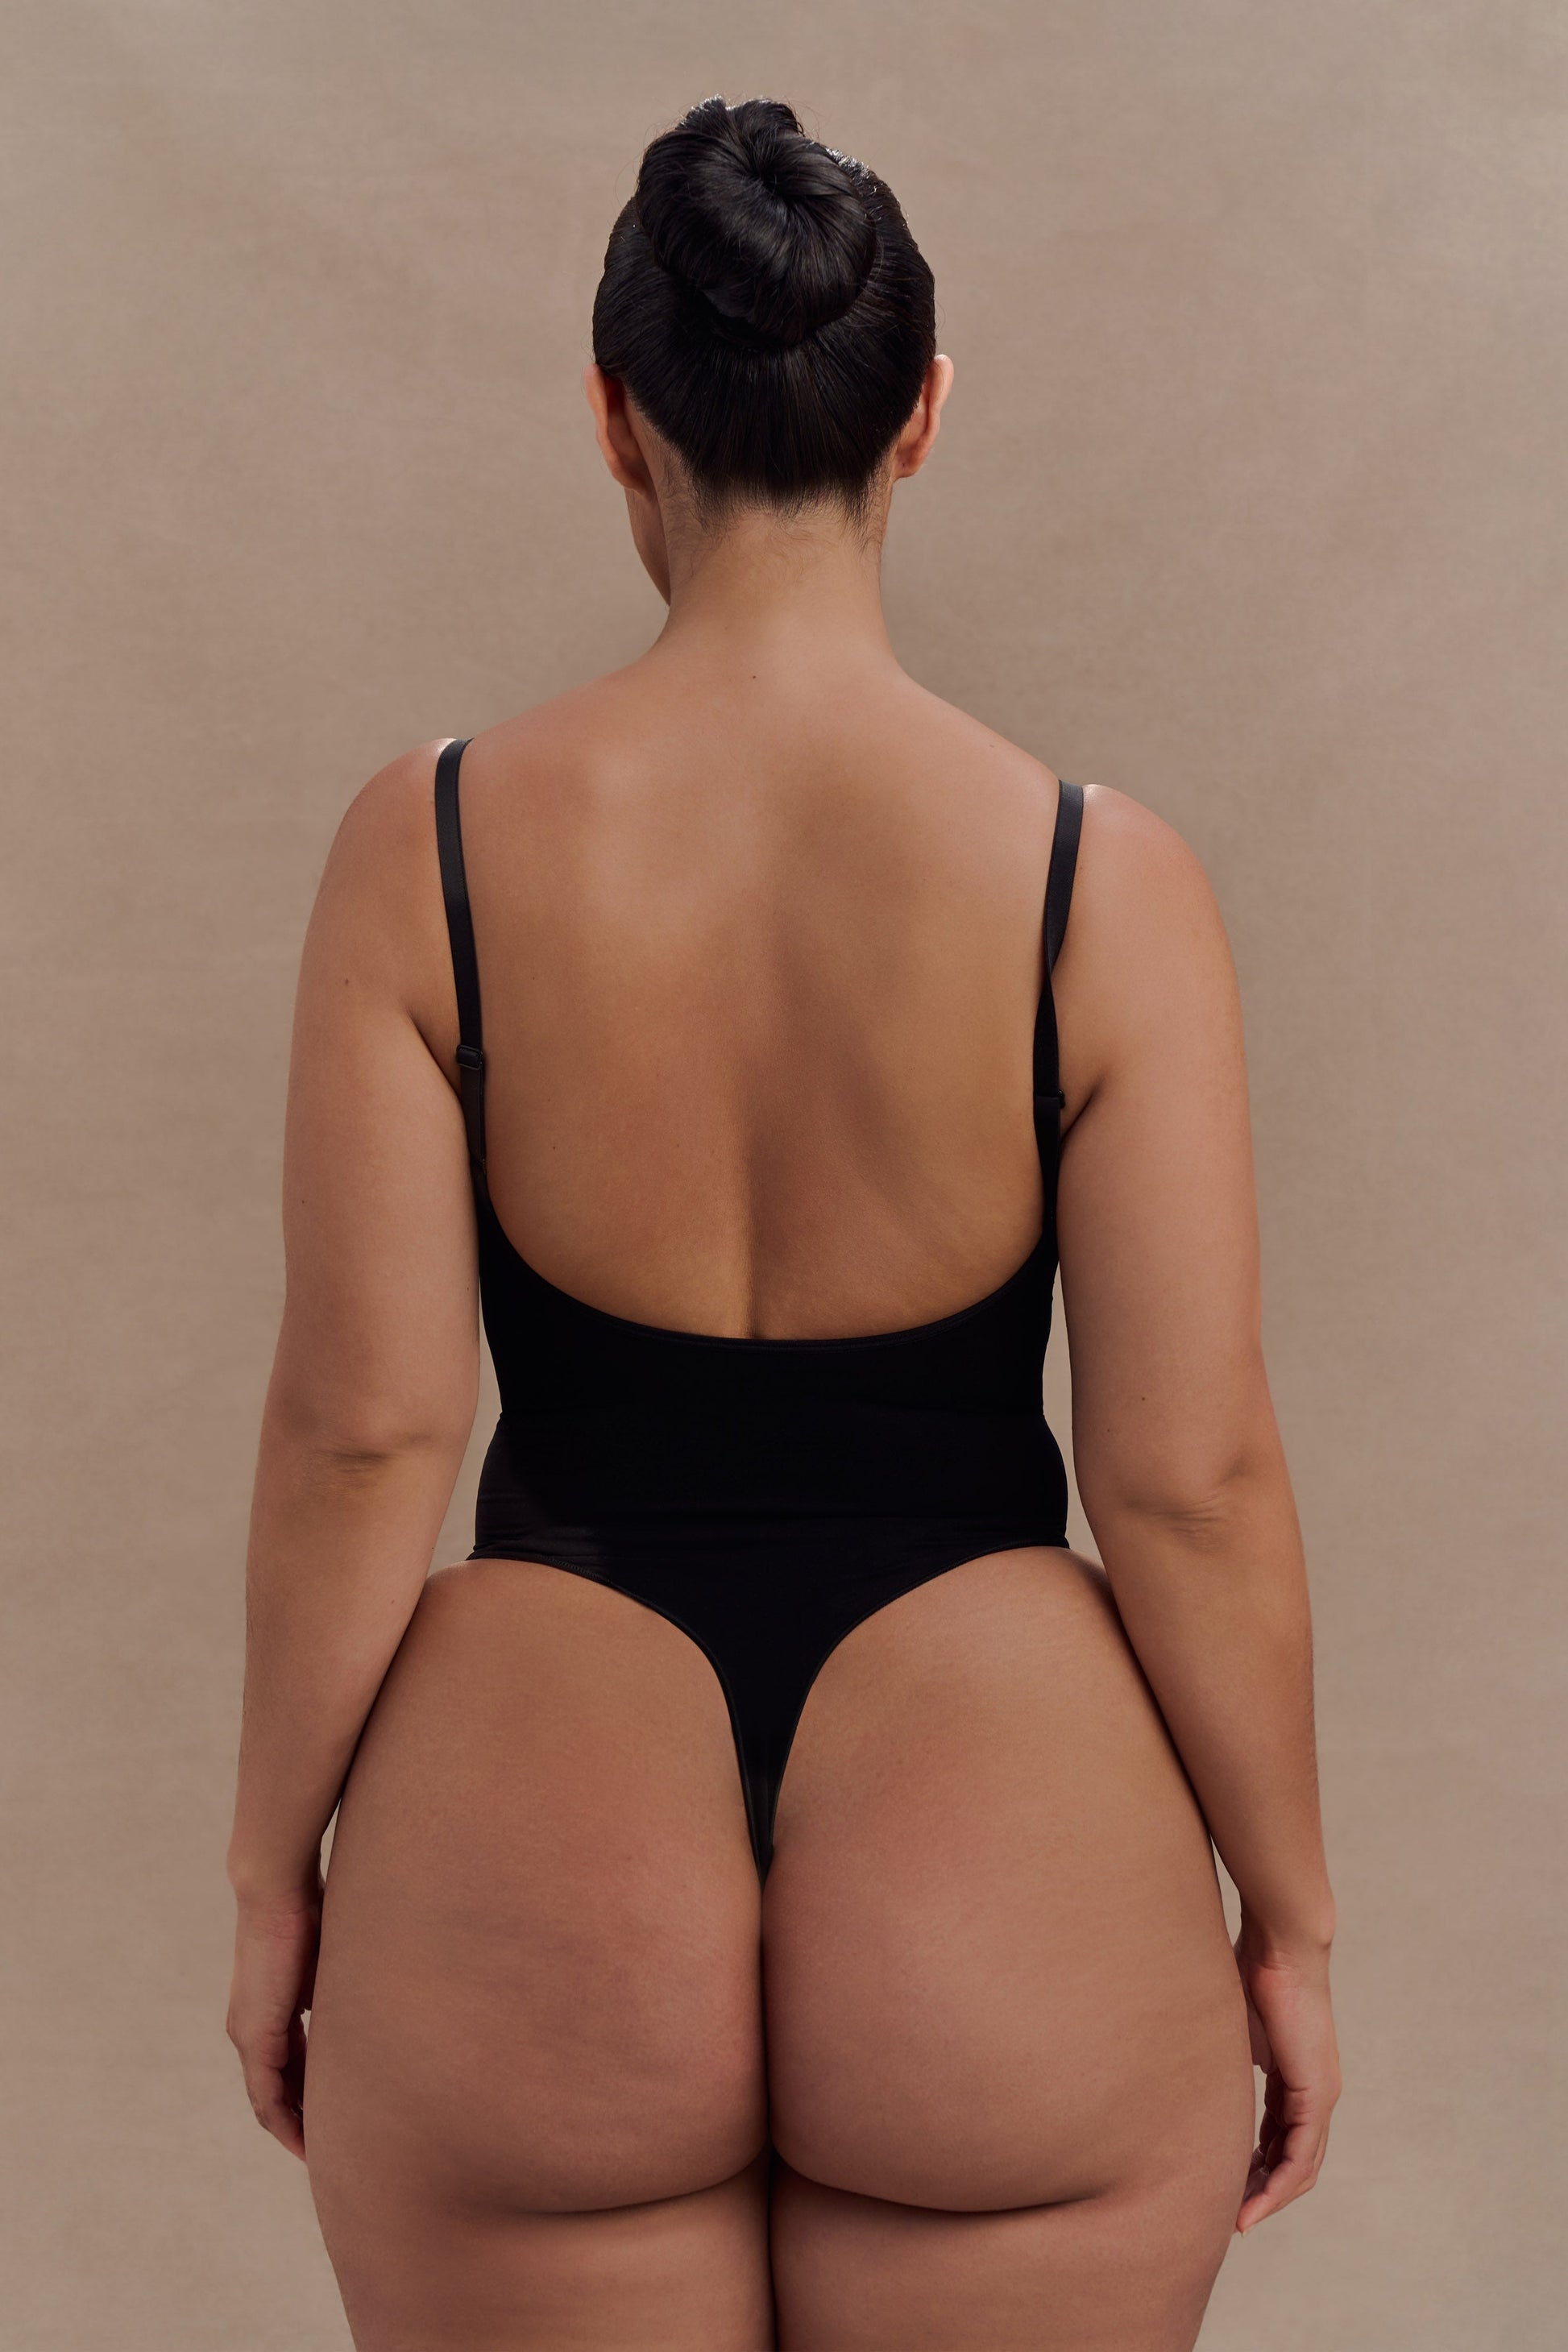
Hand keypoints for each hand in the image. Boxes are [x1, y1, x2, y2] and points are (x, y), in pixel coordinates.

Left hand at [226, 1875, 322, 2161]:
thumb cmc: (307, 1909)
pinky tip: (304, 2140)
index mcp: (268, 2014)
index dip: (305, 2100)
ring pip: (268, 2099)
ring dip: (292, 2129)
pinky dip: (284, 2120)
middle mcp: (250, 2031)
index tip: (330, 2123)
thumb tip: (361, 2007)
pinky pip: (267, 2094)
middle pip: (274, 2094)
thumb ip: (334, 1991)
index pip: (284, 2071)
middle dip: (300, 2123)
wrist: (276, 1887)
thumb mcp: (326, 1962)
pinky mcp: (256, 2034)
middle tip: (328, 2153)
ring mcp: (249, 2034)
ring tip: (318, 2157)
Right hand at [1233, 1915, 1339, 2232]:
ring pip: (1302, 2166)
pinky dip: (1279, 2185)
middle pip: (1295, 2160)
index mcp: (1296, 2077)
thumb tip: (1200, 2074)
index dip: (1257, 2165)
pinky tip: (1254, 2203)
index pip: (1281, 2136)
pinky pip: (1301, 2156)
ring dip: (1272, 2197)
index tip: (1228, 2185)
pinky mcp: (1317, 2094)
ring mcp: (1321, 2095)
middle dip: (1264, 2191)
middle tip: (1231, 2214)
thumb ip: (1228, 2058)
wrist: (1280, 1945)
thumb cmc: (1251, 1972)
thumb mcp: (1234, 2029)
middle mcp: (1316, 2092)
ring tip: (1240, 2219)